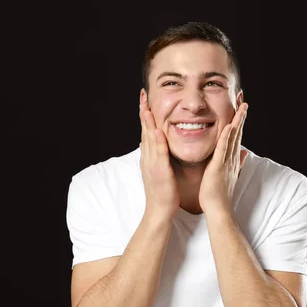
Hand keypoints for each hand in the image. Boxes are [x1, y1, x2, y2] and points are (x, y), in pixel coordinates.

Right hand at [139, 100, 179, 219]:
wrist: (159, 212)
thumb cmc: (163, 193)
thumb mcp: (160, 170)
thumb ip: (159, 157)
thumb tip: (161, 146)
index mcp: (149, 157)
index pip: (146, 131)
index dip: (145, 115)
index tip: (146, 100)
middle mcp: (147, 158)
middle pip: (144, 130)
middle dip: (143, 112)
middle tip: (143, 95)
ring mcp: (152, 164)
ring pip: (149, 138)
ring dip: (148, 122)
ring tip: (146, 105)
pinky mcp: (159, 171)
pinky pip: (159, 153)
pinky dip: (158, 140)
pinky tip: (159, 129)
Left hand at [199, 103, 248, 214]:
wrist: (218, 209)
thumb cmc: (220, 193)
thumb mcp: (230, 174)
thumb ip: (238, 162)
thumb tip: (246, 152)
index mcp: (232, 159)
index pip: (237, 136)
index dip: (240, 121)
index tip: (241, 108)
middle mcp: (232, 158)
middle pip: (238, 133)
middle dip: (241, 117)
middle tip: (244, 101)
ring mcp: (227, 162)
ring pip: (233, 138)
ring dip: (237, 122)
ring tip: (241, 108)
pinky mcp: (219, 167)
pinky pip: (223, 150)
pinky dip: (226, 138)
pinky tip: (228, 126)